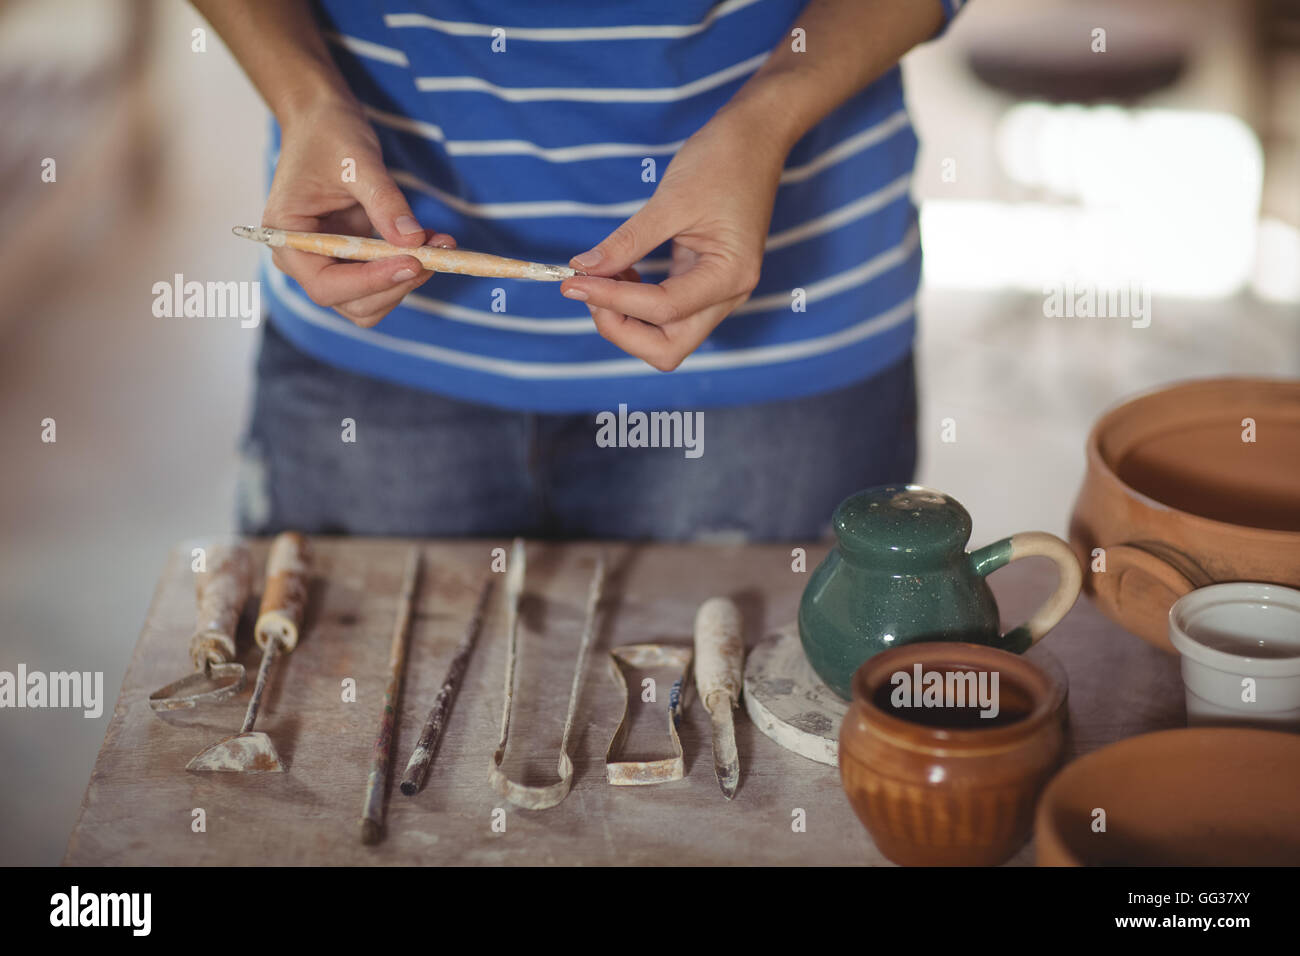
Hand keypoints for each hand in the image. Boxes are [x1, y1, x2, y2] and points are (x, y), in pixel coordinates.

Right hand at [263, 100, 456, 327]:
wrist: (323, 122)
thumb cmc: (330, 135)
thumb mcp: (359, 162)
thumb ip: (384, 202)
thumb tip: (413, 241)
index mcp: (286, 236)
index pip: (325, 284)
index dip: (370, 282)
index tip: (413, 262)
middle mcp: (302, 259)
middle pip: (352, 303)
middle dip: (396, 284)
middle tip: (436, 253)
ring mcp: (327, 264)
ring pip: (371, 302)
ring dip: (407, 280)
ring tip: (439, 244)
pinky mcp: (350, 261)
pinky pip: (382, 281)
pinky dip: (409, 269)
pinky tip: (430, 242)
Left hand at [560, 109, 786, 370]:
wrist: (756, 138)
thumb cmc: (723, 161)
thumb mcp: (671, 199)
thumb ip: (628, 241)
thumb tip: (584, 268)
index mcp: (730, 276)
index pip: (662, 310)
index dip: (612, 301)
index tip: (573, 281)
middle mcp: (728, 295)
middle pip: (667, 349)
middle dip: (621, 329)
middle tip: (589, 289)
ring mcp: (718, 293)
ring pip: (666, 338)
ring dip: (627, 320)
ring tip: (602, 278)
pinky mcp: (704, 283)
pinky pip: (666, 314)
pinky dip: (636, 305)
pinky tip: (621, 273)